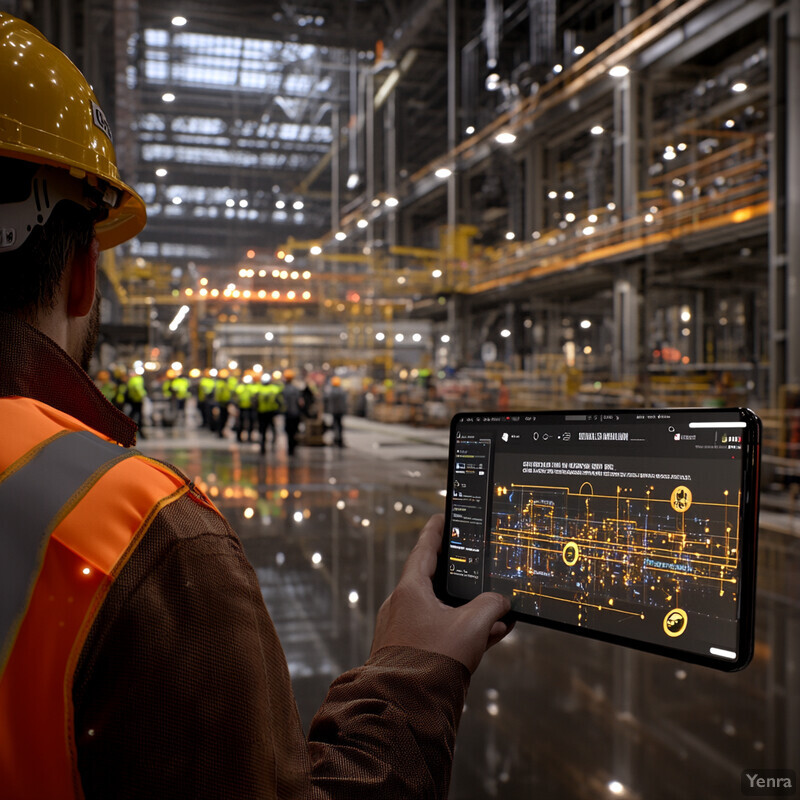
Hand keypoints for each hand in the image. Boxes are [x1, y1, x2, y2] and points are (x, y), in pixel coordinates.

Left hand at [370, 514, 513, 672]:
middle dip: (458, 577)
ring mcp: (403, 630)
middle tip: (472, 563)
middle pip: (432, 580)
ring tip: (496, 611)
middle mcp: (401, 606)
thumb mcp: (472, 626)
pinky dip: (461, 630)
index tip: (440, 518)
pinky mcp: (409, 652)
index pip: (423, 550)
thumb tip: (501, 604)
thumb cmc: (433, 661)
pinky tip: (490, 636)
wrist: (407, 706)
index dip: (435, 532)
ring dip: (466, 610)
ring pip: (439, 610)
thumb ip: (491, 606)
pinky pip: (439, 632)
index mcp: (409, 591)